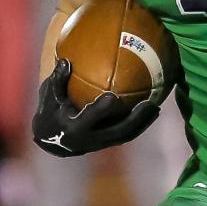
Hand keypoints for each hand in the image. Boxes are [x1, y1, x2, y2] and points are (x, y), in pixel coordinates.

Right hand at [32, 59, 159, 157]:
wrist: (52, 141)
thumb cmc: (51, 110)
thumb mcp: (50, 95)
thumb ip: (58, 79)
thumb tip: (66, 62)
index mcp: (74, 127)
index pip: (89, 119)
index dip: (101, 110)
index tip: (113, 97)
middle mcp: (90, 139)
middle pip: (117, 131)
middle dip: (135, 119)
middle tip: (150, 104)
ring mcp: (101, 144)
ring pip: (126, 135)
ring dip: (143, 123)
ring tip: (157, 107)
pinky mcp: (108, 143)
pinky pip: (127, 134)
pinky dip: (140, 124)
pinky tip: (151, 110)